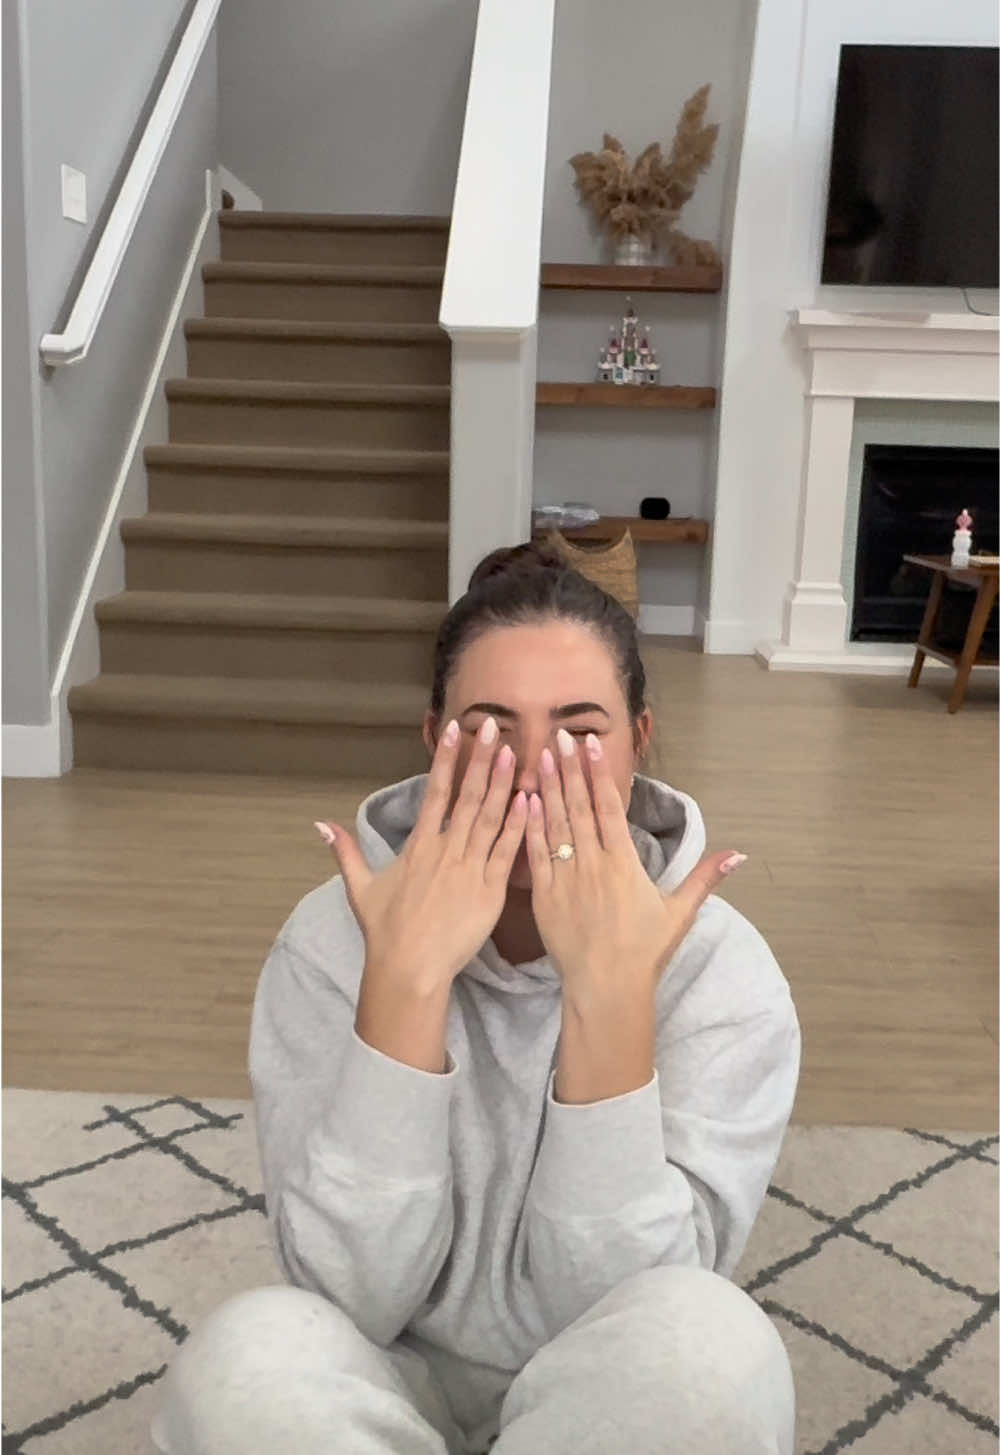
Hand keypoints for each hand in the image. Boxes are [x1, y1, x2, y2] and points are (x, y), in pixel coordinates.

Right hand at [319, 717, 527, 993]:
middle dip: (480, 759)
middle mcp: (445, 851)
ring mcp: (469, 870)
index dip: (446, 758)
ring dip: (502, 784)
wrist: (409, 969)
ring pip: (489, 818)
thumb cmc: (385, 932)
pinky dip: (518, 826)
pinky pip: (506, 853)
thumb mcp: (360, 888)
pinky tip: (530, 800)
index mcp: (418, 846)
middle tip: (492, 726)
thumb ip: (344, 852)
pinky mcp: (490, 892)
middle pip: (466, 796)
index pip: (435, 791)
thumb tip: (321, 824)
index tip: (455, 730)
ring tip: (512, 751)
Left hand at [524, 729, 744, 1004]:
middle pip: (579, 807)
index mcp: (624, 863)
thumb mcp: (679, 913)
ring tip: (540, 756)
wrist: (606, 987)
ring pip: (554, 824)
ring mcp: (565, 878)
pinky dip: (529, 826)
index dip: (598, 773)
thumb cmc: (645, 952)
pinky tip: (524, 800)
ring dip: (547, 788)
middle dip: (569, 769)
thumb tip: (738, 854)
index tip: (590, 744)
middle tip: (559, 736)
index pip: (609, 807)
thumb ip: (705, 878)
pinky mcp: (544, 895)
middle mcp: (593, 864)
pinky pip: (535, 853)